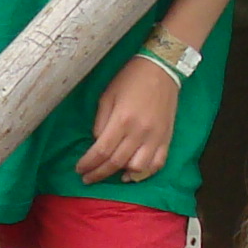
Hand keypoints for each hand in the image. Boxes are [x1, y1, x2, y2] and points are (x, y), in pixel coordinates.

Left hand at [75, 56, 179, 185]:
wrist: (162, 69)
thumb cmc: (131, 78)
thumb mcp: (108, 96)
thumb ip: (101, 122)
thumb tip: (98, 143)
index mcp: (122, 120)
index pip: (102, 151)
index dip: (89, 164)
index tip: (80, 170)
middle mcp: (139, 132)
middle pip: (116, 162)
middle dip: (99, 174)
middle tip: (87, 178)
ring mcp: (156, 137)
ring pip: (138, 168)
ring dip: (121, 174)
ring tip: (110, 173)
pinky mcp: (167, 138)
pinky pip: (157, 163)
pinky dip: (144, 172)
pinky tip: (132, 172)